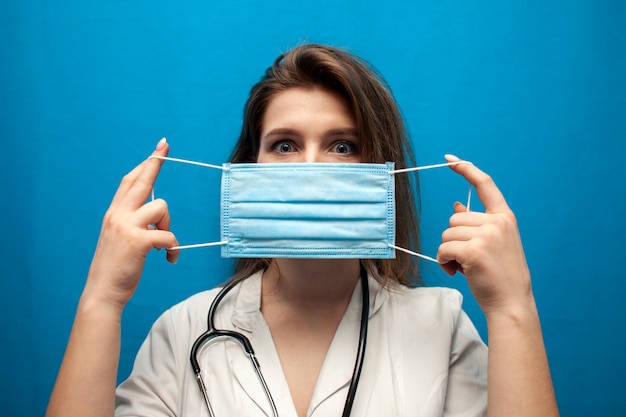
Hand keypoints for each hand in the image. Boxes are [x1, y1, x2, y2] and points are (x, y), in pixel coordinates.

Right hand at [82, 138, 178, 309]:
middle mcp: (118, 215)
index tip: (158, 149)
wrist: (103, 292)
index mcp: (114, 213)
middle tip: (165, 147)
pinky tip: (171, 258)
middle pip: (141, 181)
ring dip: (169, 225)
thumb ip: (132, 222)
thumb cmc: (116, 267)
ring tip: (165, 243)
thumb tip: (156, 214)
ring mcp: (126, 227)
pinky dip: (174, 248)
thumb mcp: (119, 238)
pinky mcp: (137, 241)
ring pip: (161, 207)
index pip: (130, 181)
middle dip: (155, 163)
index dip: (145, 164)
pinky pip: (168, 236)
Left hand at [437, 155, 531, 315]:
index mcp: (505, 217)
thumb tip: (457, 205)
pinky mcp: (474, 250)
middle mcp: (497, 222)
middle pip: (455, 219)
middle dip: (454, 240)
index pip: (485, 184)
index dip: (466, 169)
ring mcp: (487, 235)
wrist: (511, 303)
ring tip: (464, 267)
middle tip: (467, 259)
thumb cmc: (499, 275)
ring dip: (448, 252)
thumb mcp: (493, 244)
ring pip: (447, 234)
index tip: (451, 159)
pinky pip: (443, 249)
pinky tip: (456, 271)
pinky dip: (443, 262)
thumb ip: (476, 224)